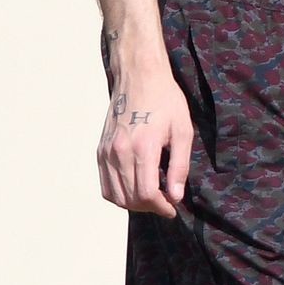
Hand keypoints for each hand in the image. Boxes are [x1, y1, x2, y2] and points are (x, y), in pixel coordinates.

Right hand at [97, 67, 193, 216]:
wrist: (139, 76)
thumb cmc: (165, 100)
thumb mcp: (183, 131)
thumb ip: (180, 167)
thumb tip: (175, 196)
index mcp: (142, 147)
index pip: (146, 194)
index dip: (160, 207)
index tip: (172, 208)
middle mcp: (119, 152)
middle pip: (130, 198)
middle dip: (150, 208)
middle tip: (165, 203)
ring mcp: (106, 151)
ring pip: (115, 195)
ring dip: (134, 204)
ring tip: (151, 197)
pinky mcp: (100, 149)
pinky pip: (105, 184)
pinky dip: (118, 194)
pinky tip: (134, 189)